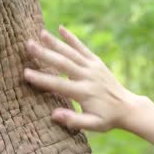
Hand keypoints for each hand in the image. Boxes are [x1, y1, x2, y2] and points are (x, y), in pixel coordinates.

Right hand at [24, 26, 142, 131]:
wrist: (128, 107)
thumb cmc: (107, 119)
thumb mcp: (93, 125)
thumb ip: (74, 121)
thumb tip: (53, 115)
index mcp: (84, 93)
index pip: (59, 85)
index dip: (42, 79)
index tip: (25, 73)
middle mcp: (88, 77)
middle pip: (63, 63)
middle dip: (45, 54)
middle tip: (28, 45)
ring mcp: (93, 68)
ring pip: (72, 53)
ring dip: (55, 43)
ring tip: (40, 33)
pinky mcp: (97, 62)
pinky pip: (83, 48)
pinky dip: (72, 38)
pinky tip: (61, 28)